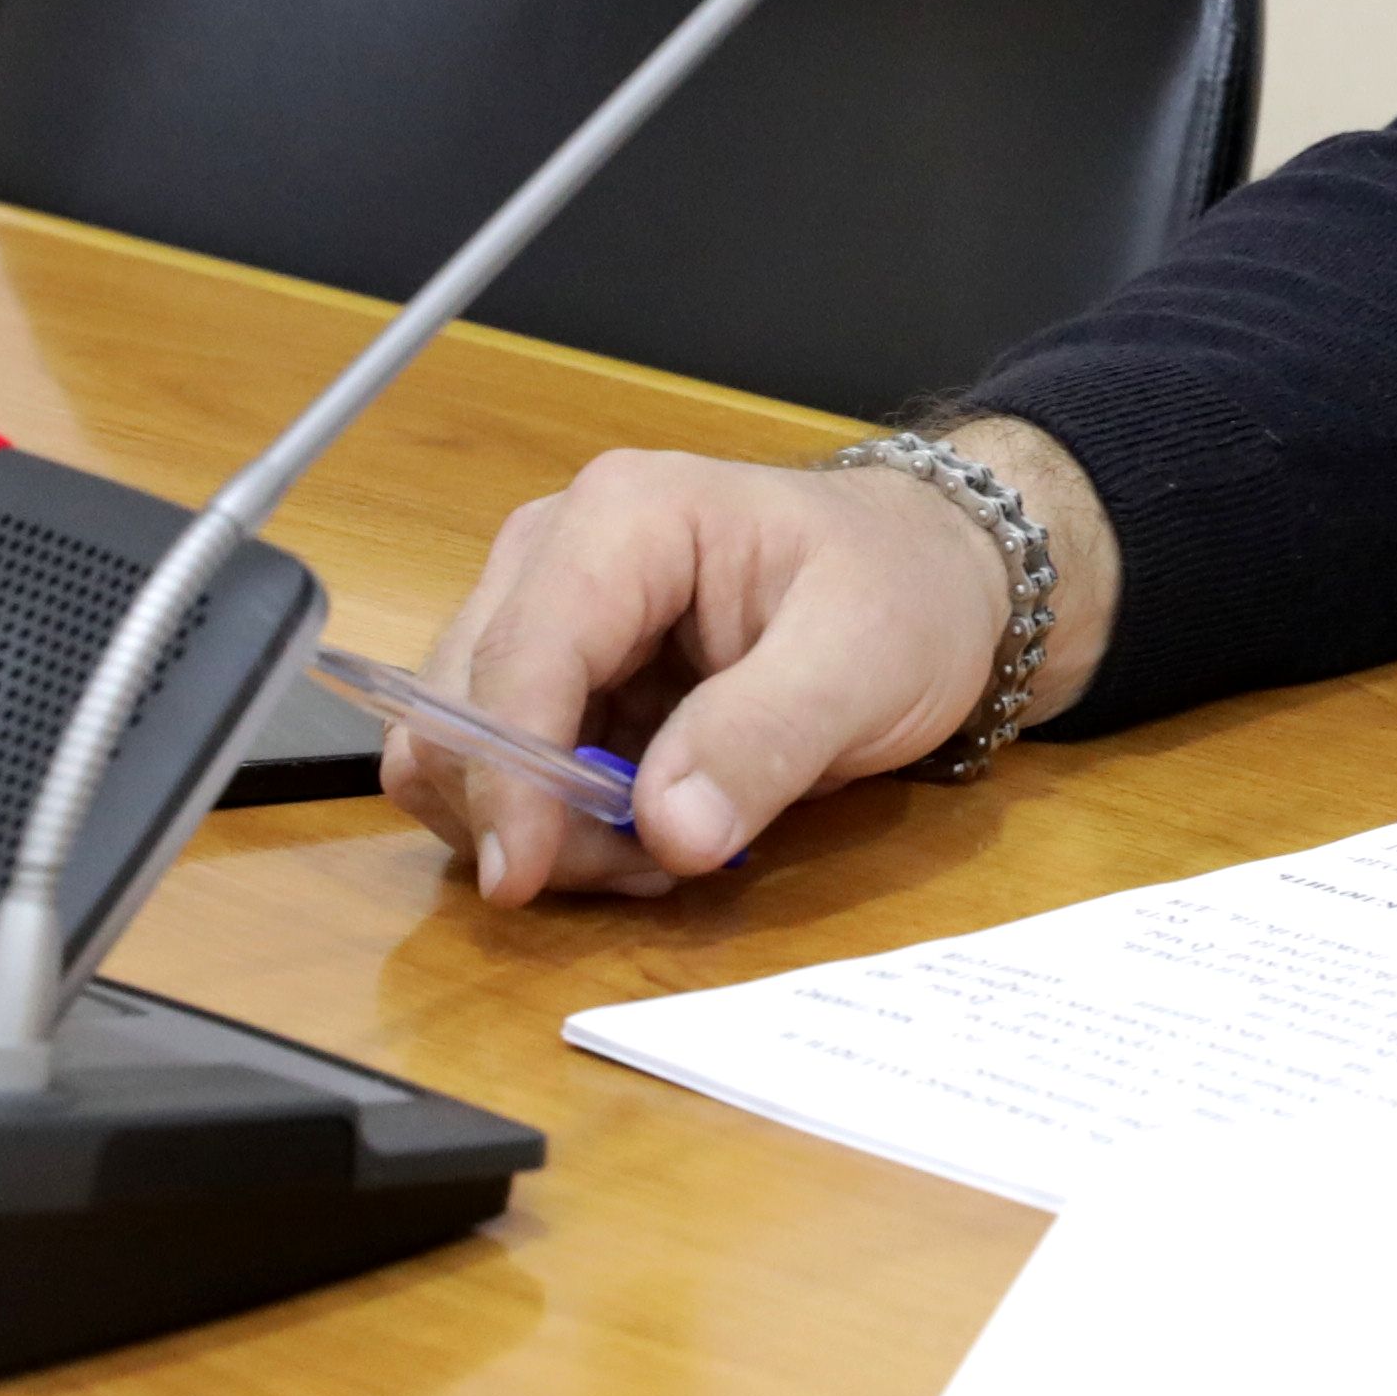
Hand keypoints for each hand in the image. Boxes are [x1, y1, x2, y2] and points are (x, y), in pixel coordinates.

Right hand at [390, 424, 1119, 906]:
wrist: (933, 580)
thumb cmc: (907, 594)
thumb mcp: (868, 662)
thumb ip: (767, 737)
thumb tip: (666, 828)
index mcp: (624, 517)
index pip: (519, 656)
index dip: (506, 777)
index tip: (524, 878)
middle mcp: (554, 552)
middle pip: (464, 708)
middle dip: (530, 813)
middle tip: (651, 866)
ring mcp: (544, 612)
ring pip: (463, 751)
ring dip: (539, 829)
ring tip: (664, 849)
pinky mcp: (555, 676)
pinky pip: (502, 773)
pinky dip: (555, 826)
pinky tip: (652, 834)